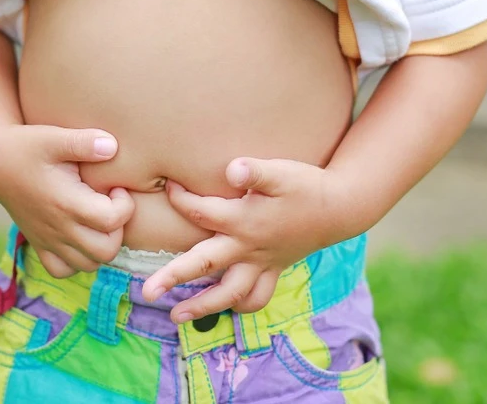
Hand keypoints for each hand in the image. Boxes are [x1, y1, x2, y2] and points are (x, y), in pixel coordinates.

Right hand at [0, 125, 134, 277]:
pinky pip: (62, 270)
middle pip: (106, 251)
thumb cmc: (26, 146)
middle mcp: (58, 228)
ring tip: (98, 219)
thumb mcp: (54, 137)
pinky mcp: (39, 244)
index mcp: (66, 203)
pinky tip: (81, 236)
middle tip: (110, 205)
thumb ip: (84, 142)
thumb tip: (112, 146)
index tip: (115, 187)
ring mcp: (48, 240)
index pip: (111, 220)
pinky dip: (77, 260)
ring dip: (102, 245)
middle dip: (118, 229)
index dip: (124, 205)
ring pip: (89, 265)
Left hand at [143, 158, 359, 322]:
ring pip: (230, 293)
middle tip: (146, 292)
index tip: (167, 186)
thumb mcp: (281, 172)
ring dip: (202, 306)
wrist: (340, 207)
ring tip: (175, 316)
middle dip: (174, 278)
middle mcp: (248, 247)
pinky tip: (224, 308)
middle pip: (204, 265)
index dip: (181, 198)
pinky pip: (257, 297)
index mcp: (244, 221)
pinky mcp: (274, 269)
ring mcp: (262, 263)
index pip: (201, 211)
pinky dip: (240, 306)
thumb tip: (232, 169)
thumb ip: (255, 172)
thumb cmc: (306, 186)